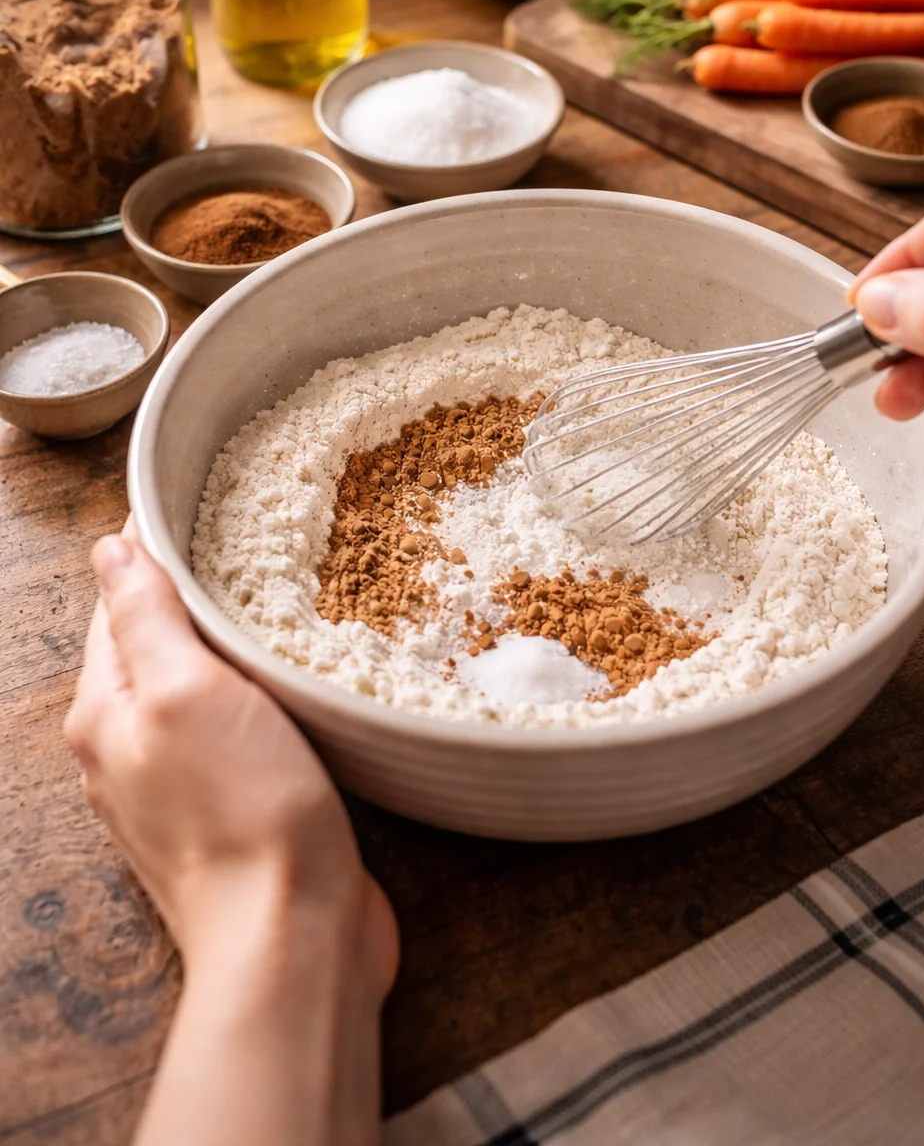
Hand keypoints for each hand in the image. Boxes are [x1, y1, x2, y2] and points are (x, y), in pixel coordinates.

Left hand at [66, 526, 397, 1145]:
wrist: (291, 936)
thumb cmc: (242, 811)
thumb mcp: (186, 692)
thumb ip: (146, 617)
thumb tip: (111, 547)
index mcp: (106, 713)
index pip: (120, 605)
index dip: (158, 554)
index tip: (208, 510)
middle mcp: (129, 749)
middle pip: (158, 647)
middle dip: (197, 601)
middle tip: (255, 551)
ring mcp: (179, 785)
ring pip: (200, 692)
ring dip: (232, 653)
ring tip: (280, 608)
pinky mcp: (232, 811)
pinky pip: (236, 734)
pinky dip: (258, 701)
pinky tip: (293, 690)